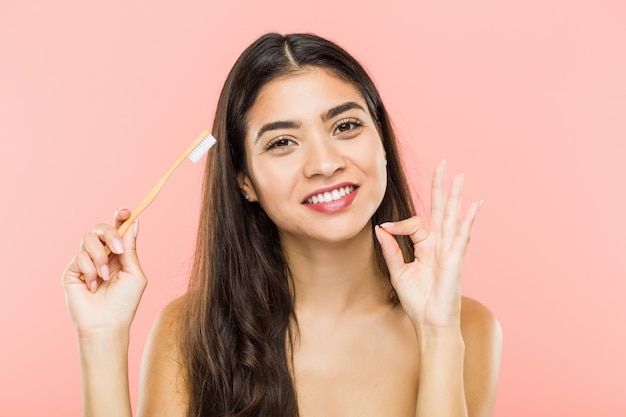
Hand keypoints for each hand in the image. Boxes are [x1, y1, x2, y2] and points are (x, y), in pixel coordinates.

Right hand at [62, 208, 146, 336]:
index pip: (117, 229)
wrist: (107, 324)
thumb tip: (134, 222)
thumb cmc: (124, 302)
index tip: (125, 212)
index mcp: (119, 254)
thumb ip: (130, 248)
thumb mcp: (134, 273)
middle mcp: (101, 255)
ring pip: (88, 239)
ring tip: (106, 278)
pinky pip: (79, 256)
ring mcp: (85, 262)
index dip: (120, 217)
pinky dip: (90, 270)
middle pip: (100, 228)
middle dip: (110, 234)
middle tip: (118, 250)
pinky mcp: (72, 271)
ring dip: (100, 258)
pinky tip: (93, 286)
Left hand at [374, 161, 481, 332]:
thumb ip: (390, 249)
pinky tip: (475, 205)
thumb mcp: (398, 271)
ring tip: (459, 175)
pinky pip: (462, 236)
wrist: (430, 322)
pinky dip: (468, 220)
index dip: (399, 224)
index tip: (386, 229)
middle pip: (440, 210)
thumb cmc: (417, 300)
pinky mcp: (455, 259)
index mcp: (425, 247)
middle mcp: (439, 245)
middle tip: (443, 164)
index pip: (414, 223)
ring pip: (452, 216)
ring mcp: (449, 250)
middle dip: (441, 187)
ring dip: (455, 195)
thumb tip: (380, 227)